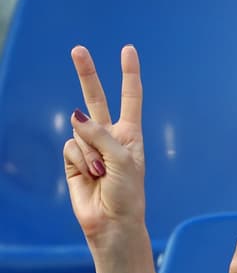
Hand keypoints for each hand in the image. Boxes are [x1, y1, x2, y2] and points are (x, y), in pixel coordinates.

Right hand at [64, 45, 145, 247]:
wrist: (112, 223)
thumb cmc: (127, 193)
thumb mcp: (122, 160)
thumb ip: (100, 134)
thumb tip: (75, 115)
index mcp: (130, 134)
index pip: (130, 98)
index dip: (129, 74)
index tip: (128, 50)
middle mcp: (110, 137)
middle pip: (96, 99)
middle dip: (87, 74)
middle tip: (78, 49)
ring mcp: (89, 147)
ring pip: (79, 130)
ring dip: (90, 151)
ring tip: (102, 173)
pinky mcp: (73, 160)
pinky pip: (70, 146)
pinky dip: (80, 160)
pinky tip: (89, 175)